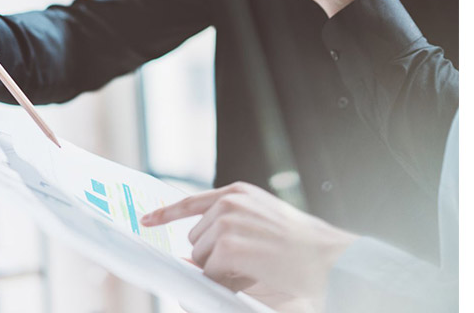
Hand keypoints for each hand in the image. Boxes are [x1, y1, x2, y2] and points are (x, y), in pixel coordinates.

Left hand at [141, 182, 356, 308]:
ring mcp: (226, 223)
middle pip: (196, 239)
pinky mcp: (227, 246)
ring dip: (221, 269)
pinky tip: (255, 273)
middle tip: (249, 260)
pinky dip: (227, 281)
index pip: (192, 201)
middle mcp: (229, 203)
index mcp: (239, 193)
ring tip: (256, 265)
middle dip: (214, 256)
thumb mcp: (262, 222)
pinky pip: (211, 274)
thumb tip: (191, 253)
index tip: (146, 220)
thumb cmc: (302, 245)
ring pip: (201, 258)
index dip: (166, 212)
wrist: (326, 258)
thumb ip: (229, 227)